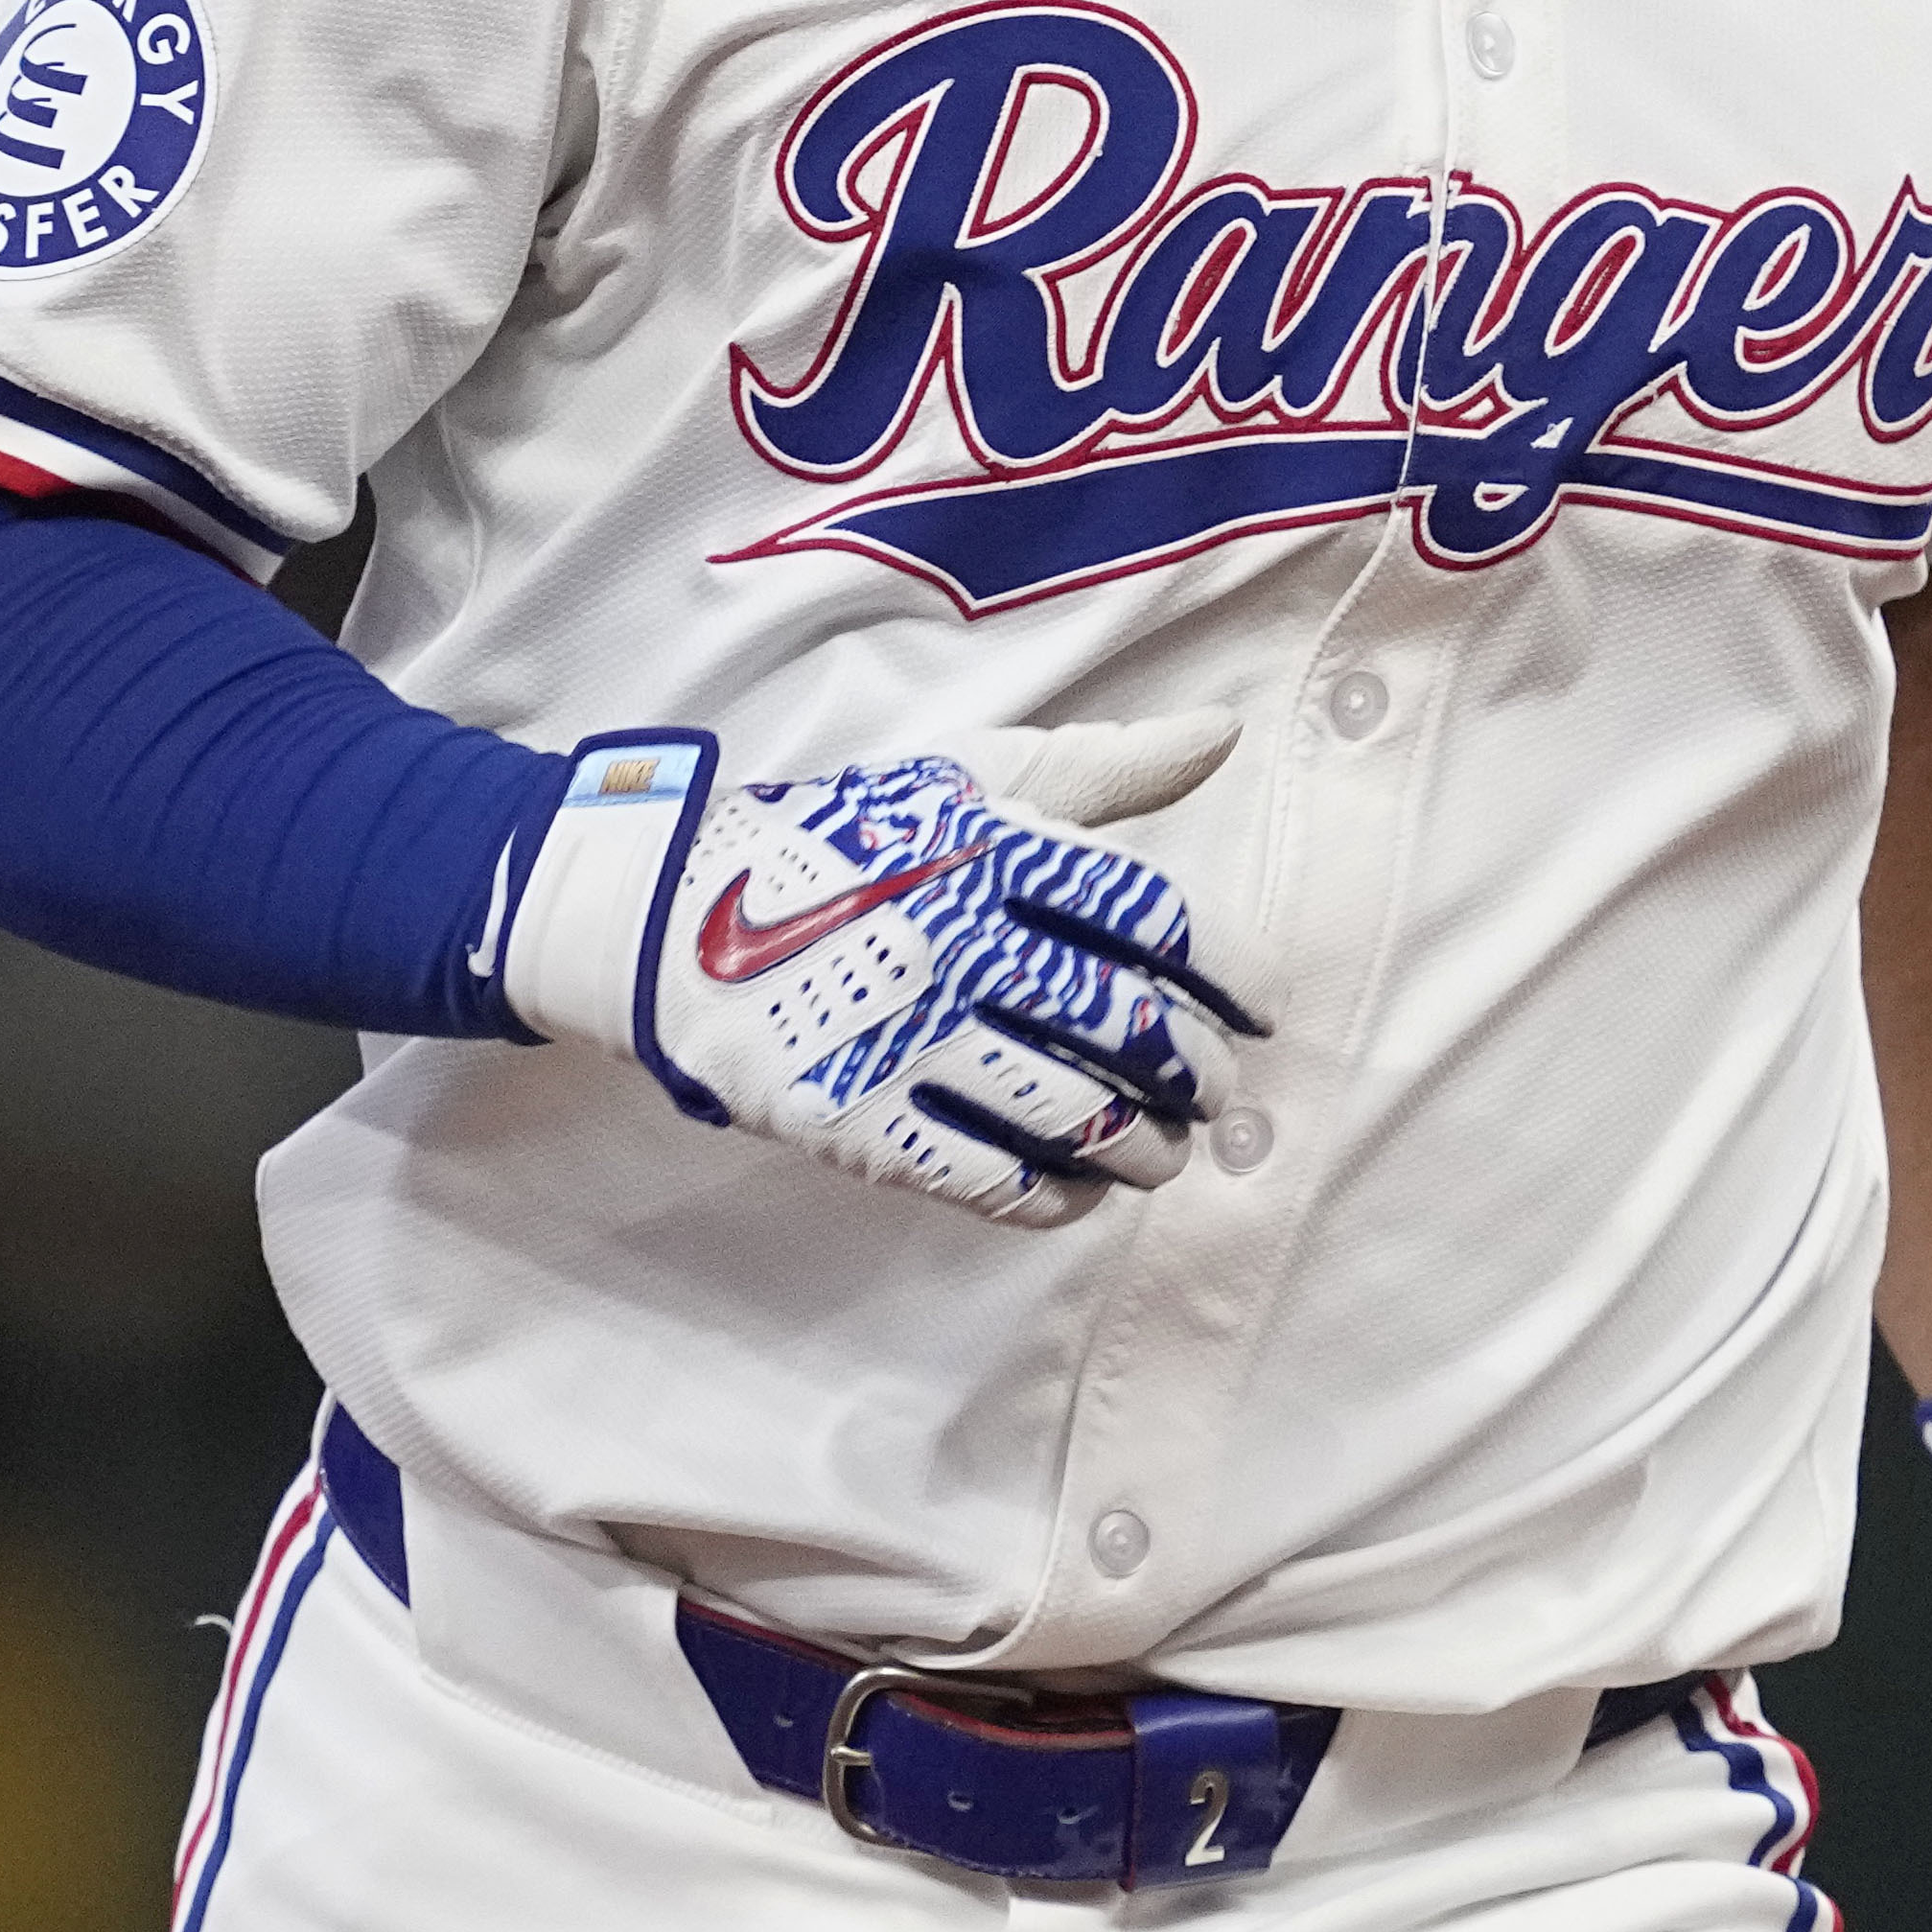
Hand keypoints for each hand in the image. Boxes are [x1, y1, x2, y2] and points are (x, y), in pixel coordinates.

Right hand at [490, 711, 1255, 1224]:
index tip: (1259, 1014)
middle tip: (1210, 1093)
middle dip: (1198, 1076)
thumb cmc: (841, 846)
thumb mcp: (963, 780)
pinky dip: (1063, 1197)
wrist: (671, 923)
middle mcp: (957, 939)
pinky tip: (1081, 1188)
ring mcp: (905, 1034)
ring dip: (1148, 1151)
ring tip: (1162, 1151)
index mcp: (993, 849)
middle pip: (1131, 1028)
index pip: (1159, 919)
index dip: (1234, 977)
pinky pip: (997, 1182)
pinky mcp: (859, 1121)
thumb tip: (1224, 734)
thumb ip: (1101, 767)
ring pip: (1079, 1117)